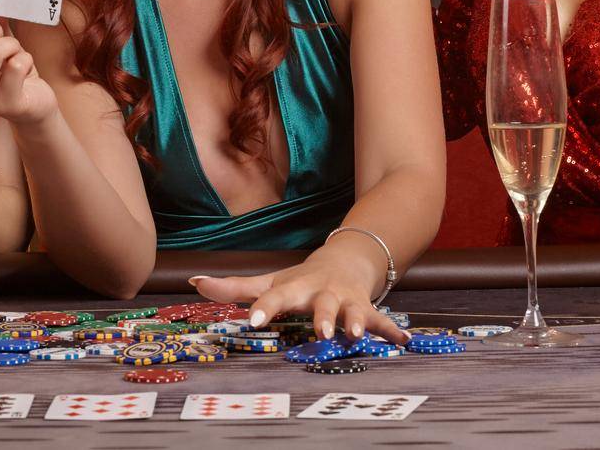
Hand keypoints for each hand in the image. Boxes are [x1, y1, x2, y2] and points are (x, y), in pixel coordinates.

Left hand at [190, 246, 406, 344]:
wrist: (347, 258)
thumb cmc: (301, 279)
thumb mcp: (271, 280)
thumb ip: (235, 287)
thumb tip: (193, 281)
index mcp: (295, 288)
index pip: (276, 296)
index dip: (264, 307)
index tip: (252, 320)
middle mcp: (322, 293)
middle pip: (321, 305)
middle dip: (322, 317)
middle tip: (320, 333)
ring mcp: (346, 301)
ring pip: (353, 311)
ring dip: (357, 322)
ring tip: (358, 334)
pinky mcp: (367, 308)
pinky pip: (382, 319)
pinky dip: (393, 330)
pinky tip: (406, 341)